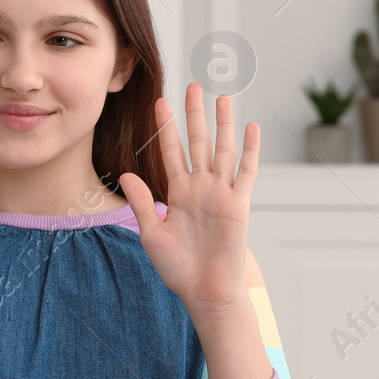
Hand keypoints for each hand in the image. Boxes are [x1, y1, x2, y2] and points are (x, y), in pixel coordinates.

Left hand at [119, 81, 259, 313]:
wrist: (204, 291)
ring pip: (223, 150)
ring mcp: (221, 194)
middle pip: (198, 142)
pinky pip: (246, 171)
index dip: (167, 128)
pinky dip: (250, 150)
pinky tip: (251, 128)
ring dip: (223, 124)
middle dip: (195, 114)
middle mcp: (200, 188)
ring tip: (223, 97)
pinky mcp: (239, 204)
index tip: (160, 103)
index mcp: (178, 193)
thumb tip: (126, 173)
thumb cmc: (178, 268)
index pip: (172, 152)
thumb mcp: (151, 233)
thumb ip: (143, 202)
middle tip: (192, 86)